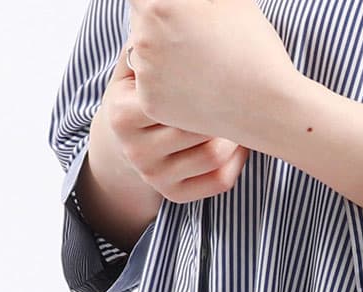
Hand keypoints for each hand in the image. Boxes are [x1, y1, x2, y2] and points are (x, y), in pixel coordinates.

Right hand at [96, 41, 250, 207]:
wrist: (129, 138)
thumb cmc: (142, 92)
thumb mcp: (135, 69)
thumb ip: (147, 49)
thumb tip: (167, 24)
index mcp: (122, 113)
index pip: (173, 100)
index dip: (205, 85)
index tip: (221, 73)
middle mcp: (135, 150)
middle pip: (197, 129)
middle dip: (224, 110)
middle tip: (241, 95)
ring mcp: (155, 176)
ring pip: (214, 155)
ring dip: (236, 135)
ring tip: (240, 116)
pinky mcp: (175, 195)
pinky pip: (220, 181)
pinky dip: (238, 161)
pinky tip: (239, 143)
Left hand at [128, 0, 299, 144]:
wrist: (268, 108)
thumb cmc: (255, 48)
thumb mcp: (231, 0)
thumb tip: (187, 4)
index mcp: (158, 4)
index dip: (171, 6)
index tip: (186, 17)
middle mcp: (143, 37)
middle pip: (142, 20)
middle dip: (163, 24)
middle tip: (199, 41)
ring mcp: (145, 74)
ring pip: (144, 54)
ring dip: (163, 55)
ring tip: (201, 66)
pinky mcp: (151, 104)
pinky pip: (152, 86)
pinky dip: (169, 87)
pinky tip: (197, 88)